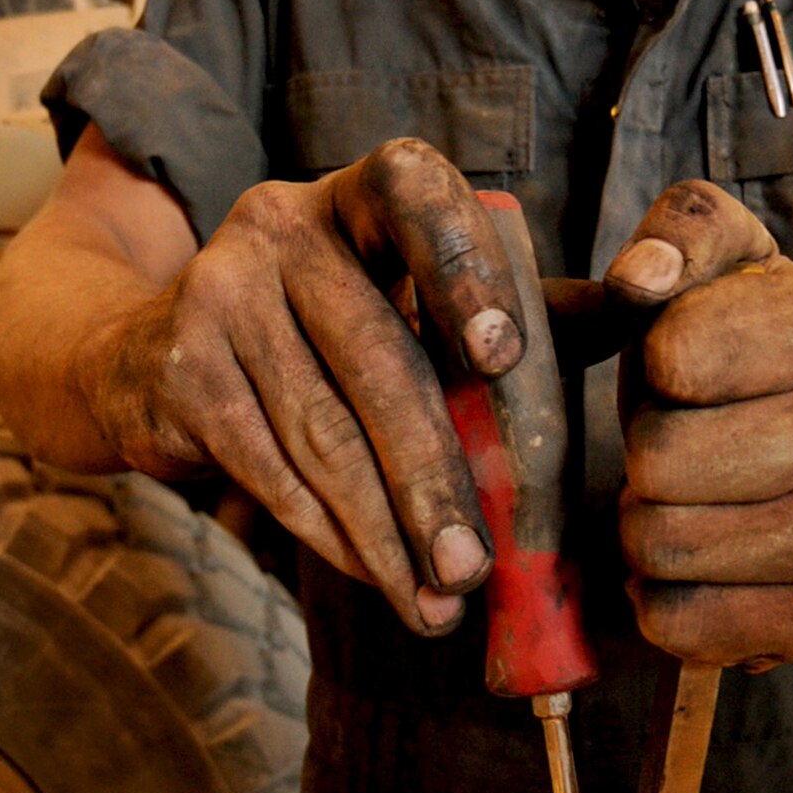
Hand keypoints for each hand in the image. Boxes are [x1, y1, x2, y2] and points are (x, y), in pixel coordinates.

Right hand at [80, 139, 524, 633]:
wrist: (147, 352)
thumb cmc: (327, 328)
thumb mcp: (416, 297)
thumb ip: (526, 305)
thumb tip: (646, 305)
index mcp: (361, 193)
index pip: (413, 195)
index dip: (462, 269)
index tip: (506, 358)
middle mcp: (283, 221)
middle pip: (375, 355)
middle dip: (433, 475)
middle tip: (478, 565)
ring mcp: (221, 288)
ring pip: (322, 429)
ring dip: (386, 530)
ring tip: (438, 599)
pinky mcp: (181, 365)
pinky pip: (269, 467)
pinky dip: (328, 534)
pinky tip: (373, 576)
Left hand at [603, 182, 792, 668]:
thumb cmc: (762, 349)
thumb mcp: (732, 261)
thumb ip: (680, 233)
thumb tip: (641, 276)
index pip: (673, 356)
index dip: (657, 359)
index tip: (695, 364)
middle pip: (658, 460)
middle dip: (646, 444)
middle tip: (687, 436)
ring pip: (656, 543)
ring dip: (645, 517)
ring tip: (692, 492)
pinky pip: (673, 620)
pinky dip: (658, 591)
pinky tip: (698, 553)